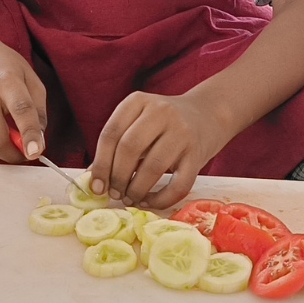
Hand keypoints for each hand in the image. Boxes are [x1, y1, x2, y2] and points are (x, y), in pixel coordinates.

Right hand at [0, 33, 46, 162]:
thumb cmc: (3, 67)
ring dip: (3, 151)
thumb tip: (38, 142)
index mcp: (6, 80)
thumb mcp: (30, 78)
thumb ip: (38, 110)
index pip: (21, 110)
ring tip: (8, 133)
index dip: (29, 134)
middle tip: (25, 151)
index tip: (36, 152)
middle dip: (15, 155)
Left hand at [90, 91, 226, 207]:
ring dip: (137, 189)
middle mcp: (161, 112)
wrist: (209, 113)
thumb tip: (93, 179)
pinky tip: (149, 201)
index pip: (111, 133)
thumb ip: (116, 145)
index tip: (96, 186)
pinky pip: (179, 183)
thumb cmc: (165, 123)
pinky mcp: (198, 153)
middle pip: (129, 148)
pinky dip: (161, 198)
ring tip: (130, 198)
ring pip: (153, 166)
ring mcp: (182, 131)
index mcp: (138, 101)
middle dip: (117, 177)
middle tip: (114, 193)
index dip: (100, 163)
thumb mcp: (138, 123)